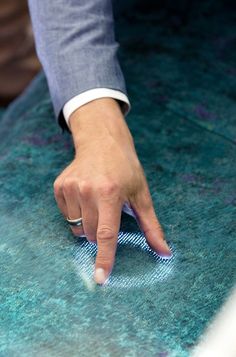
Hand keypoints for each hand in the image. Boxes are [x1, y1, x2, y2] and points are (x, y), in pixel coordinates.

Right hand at [53, 98, 171, 283]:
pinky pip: (67, 215)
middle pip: (92, 234)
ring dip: (89, 224)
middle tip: (110, 213)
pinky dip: (77, 214)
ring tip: (97, 202)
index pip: (107, 234)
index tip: (100, 279)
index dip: (105, 259)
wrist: (102, 141)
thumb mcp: (142, 194)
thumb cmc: (126, 168)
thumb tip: (165, 252)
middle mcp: (87, 190)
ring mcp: (71, 188)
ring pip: (78, 227)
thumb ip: (151, 226)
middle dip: (102, 233)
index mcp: (110, 193)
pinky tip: (85, 197)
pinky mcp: (59, 187)